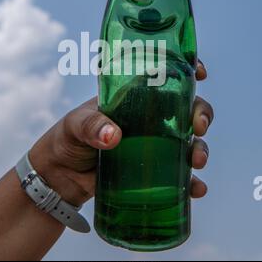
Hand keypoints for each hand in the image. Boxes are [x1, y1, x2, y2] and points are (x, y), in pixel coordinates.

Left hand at [30, 60, 213, 205]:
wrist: (59, 177)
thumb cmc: (66, 139)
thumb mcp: (75, 125)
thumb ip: (91, 126)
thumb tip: (114, 136)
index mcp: (133, 99)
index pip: (165, 79)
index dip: (187, 72)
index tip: (200, 73)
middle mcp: (149, 120)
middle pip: (187, 110)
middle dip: (201, 114)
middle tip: (199, 126)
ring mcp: (154, 146)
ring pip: (189, 142)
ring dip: (200, 149)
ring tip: (198, 161)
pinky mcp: (152, 172)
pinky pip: (180, 176)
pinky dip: (192, 182)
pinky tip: (197, 189)